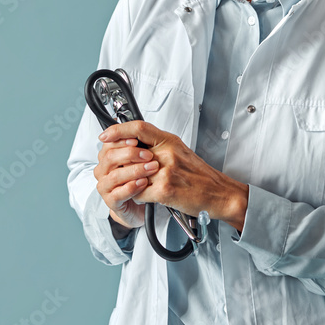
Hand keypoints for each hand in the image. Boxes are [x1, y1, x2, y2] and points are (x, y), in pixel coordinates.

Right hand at [93, 128, 158, 229]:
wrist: (144, 205)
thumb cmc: (143, 179)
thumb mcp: (144, 158)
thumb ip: (140, 142)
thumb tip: (140, 126)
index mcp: (109, 156)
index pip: (109, 142)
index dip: (122, 139)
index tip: (137, 139)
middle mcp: (104, 170)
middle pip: (110, 157)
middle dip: (130, 154)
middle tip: (149, 155)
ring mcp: (106, 186)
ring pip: (114, 175)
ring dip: (134, 170)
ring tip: (151, 169)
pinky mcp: (111, 201)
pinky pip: (117, 194)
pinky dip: (131, 187)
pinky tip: (143, 183)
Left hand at [98, 119, 249, 229]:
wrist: (219, 193)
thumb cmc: (200, 175)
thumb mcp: (180, 152)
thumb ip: (158, 147)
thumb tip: (134, 144)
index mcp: (169, 141)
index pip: (139, 128)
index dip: (118, 129)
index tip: (105, 135)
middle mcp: (167, 153)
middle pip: (130, 152)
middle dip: (121, 163)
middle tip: (118, 167)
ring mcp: (166, 171)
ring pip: (133, 174)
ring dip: (131, 182)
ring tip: (137, 184)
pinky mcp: (165, 190)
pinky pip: (139, 192)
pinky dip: (139, 196)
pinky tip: (147, 196)